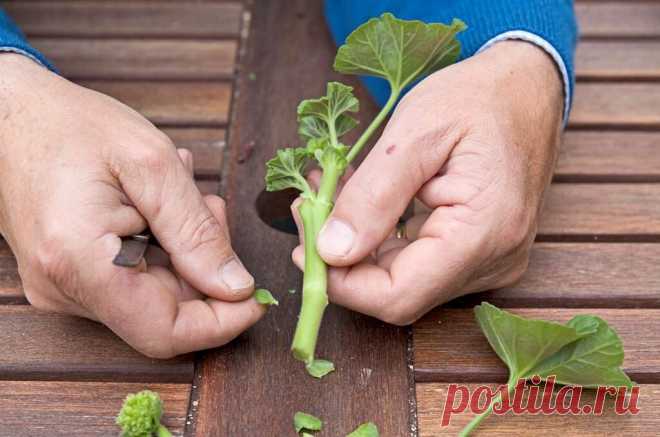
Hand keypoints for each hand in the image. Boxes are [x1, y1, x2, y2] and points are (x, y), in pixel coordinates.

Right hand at [0, 54, 264, 357]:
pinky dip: (161, 245)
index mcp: (80, 261)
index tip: (255, 295)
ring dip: (184, 249)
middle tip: (209, 206)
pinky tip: (157, 202)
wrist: (9, 114)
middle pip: (164, 310)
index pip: (164, 332)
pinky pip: (132, 278)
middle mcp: (64, 288)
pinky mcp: (68, 275)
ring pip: (153, 293)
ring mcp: (63, 285)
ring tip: (179, 192)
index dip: (221, 323)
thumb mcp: (151, 164)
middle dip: (205, 266)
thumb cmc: (72, 126)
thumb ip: (196, 232)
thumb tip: (236, 287)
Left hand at [292, 41, 562, 324]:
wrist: (524, 89)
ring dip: (358, 243)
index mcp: (484, 232)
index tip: (304, 245)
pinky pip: (418, 261)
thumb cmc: (477, 98)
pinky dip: (381, 236)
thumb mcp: (415, 132)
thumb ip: (373, 196)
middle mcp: (493, 261)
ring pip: (403, 278)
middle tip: (309, 208)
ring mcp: (489, 261)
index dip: (342, 283)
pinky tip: (359, 200)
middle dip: (343, 256)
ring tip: (329, 191)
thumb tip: (330, 252)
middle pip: (398, 291)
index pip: (398, 296)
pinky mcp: (479, 253)